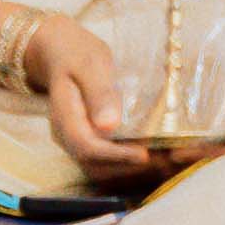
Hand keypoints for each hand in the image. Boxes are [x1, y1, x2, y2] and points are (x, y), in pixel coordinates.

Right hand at [34, 21, 151, 182]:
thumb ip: (98, 92)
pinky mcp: (89, 140)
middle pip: (94, 166)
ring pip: (100, 168)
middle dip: (128, 169)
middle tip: (163, 160)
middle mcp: (67, 136)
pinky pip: (106, 160)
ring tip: (163, 160)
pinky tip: (153, 153)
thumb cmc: (78, 54)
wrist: (62, 54)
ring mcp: (76, 141)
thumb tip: (108, 125)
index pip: (87, 147)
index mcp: (64, 117)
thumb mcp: (90, 64)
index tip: (145, 155)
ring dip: (130, 170)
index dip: (116, 156)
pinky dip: (128, 163)